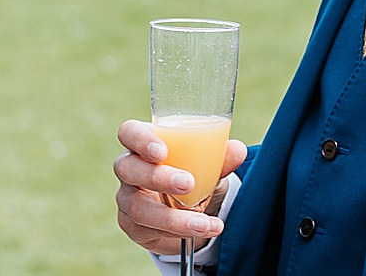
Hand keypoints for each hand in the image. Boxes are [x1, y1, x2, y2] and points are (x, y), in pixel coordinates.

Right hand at [112, 119, 245, 255]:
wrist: (188, 211)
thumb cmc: (193, 174)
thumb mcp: (208, 165)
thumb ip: (220, 156)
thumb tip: (238, 150)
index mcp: (144, 143)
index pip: (129, 132)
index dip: (140, 139)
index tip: (162, 151)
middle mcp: (129, 168)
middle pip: (127, 168)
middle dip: (158, 177)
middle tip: (188, 183)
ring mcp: (127, 198)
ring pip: (138, 207)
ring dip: (173, 217)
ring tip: (203, 222)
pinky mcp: (132, 225)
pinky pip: (147, 230)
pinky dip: (178, 231)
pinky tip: (202, 230)